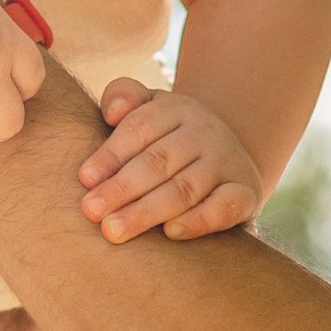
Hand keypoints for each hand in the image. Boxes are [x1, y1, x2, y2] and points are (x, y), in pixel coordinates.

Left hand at [79, 78, 263, 240]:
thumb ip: (123, 97)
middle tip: (91, 212)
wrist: (227, 157)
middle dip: (122, 188)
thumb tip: (112, 112)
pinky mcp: (245, 194)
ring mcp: (228, 163)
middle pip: (159, 161)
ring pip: (185, 188)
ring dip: (147, 211)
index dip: (112, 154)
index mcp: (176, 109)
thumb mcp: (148, 109)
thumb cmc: (168, 138)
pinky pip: (225, 207)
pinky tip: (171, 233)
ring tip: (114, 230)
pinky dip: (200, 220)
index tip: (85, 179)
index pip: (141, 128)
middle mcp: (205, 133)